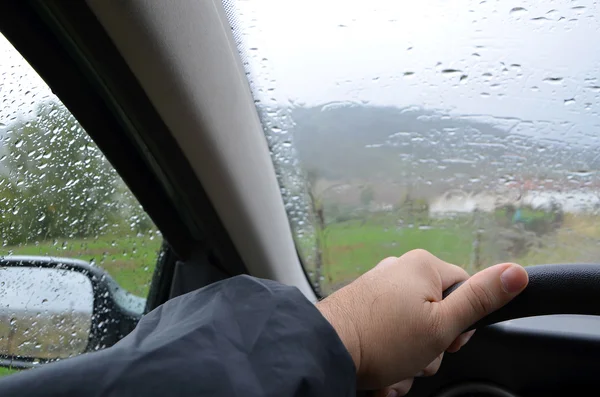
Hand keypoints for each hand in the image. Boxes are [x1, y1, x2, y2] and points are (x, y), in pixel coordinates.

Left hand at [316, 249, 527, 392]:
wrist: (325, 350)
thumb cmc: (383, 338)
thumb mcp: (442, 324)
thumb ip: (481, 299)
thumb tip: (517, 272)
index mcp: (422, 266)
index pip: (465, 290)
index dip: (461, 323)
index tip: (446, 340)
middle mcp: (398, 270)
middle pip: (436, 314)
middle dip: (430, 346)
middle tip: (416, 357)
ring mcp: (377, 287)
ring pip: (411, 330)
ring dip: (408, 358)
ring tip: (392, 368)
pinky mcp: (361, 306)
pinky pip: (388, 332)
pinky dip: (387, 354)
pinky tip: (379, 369)